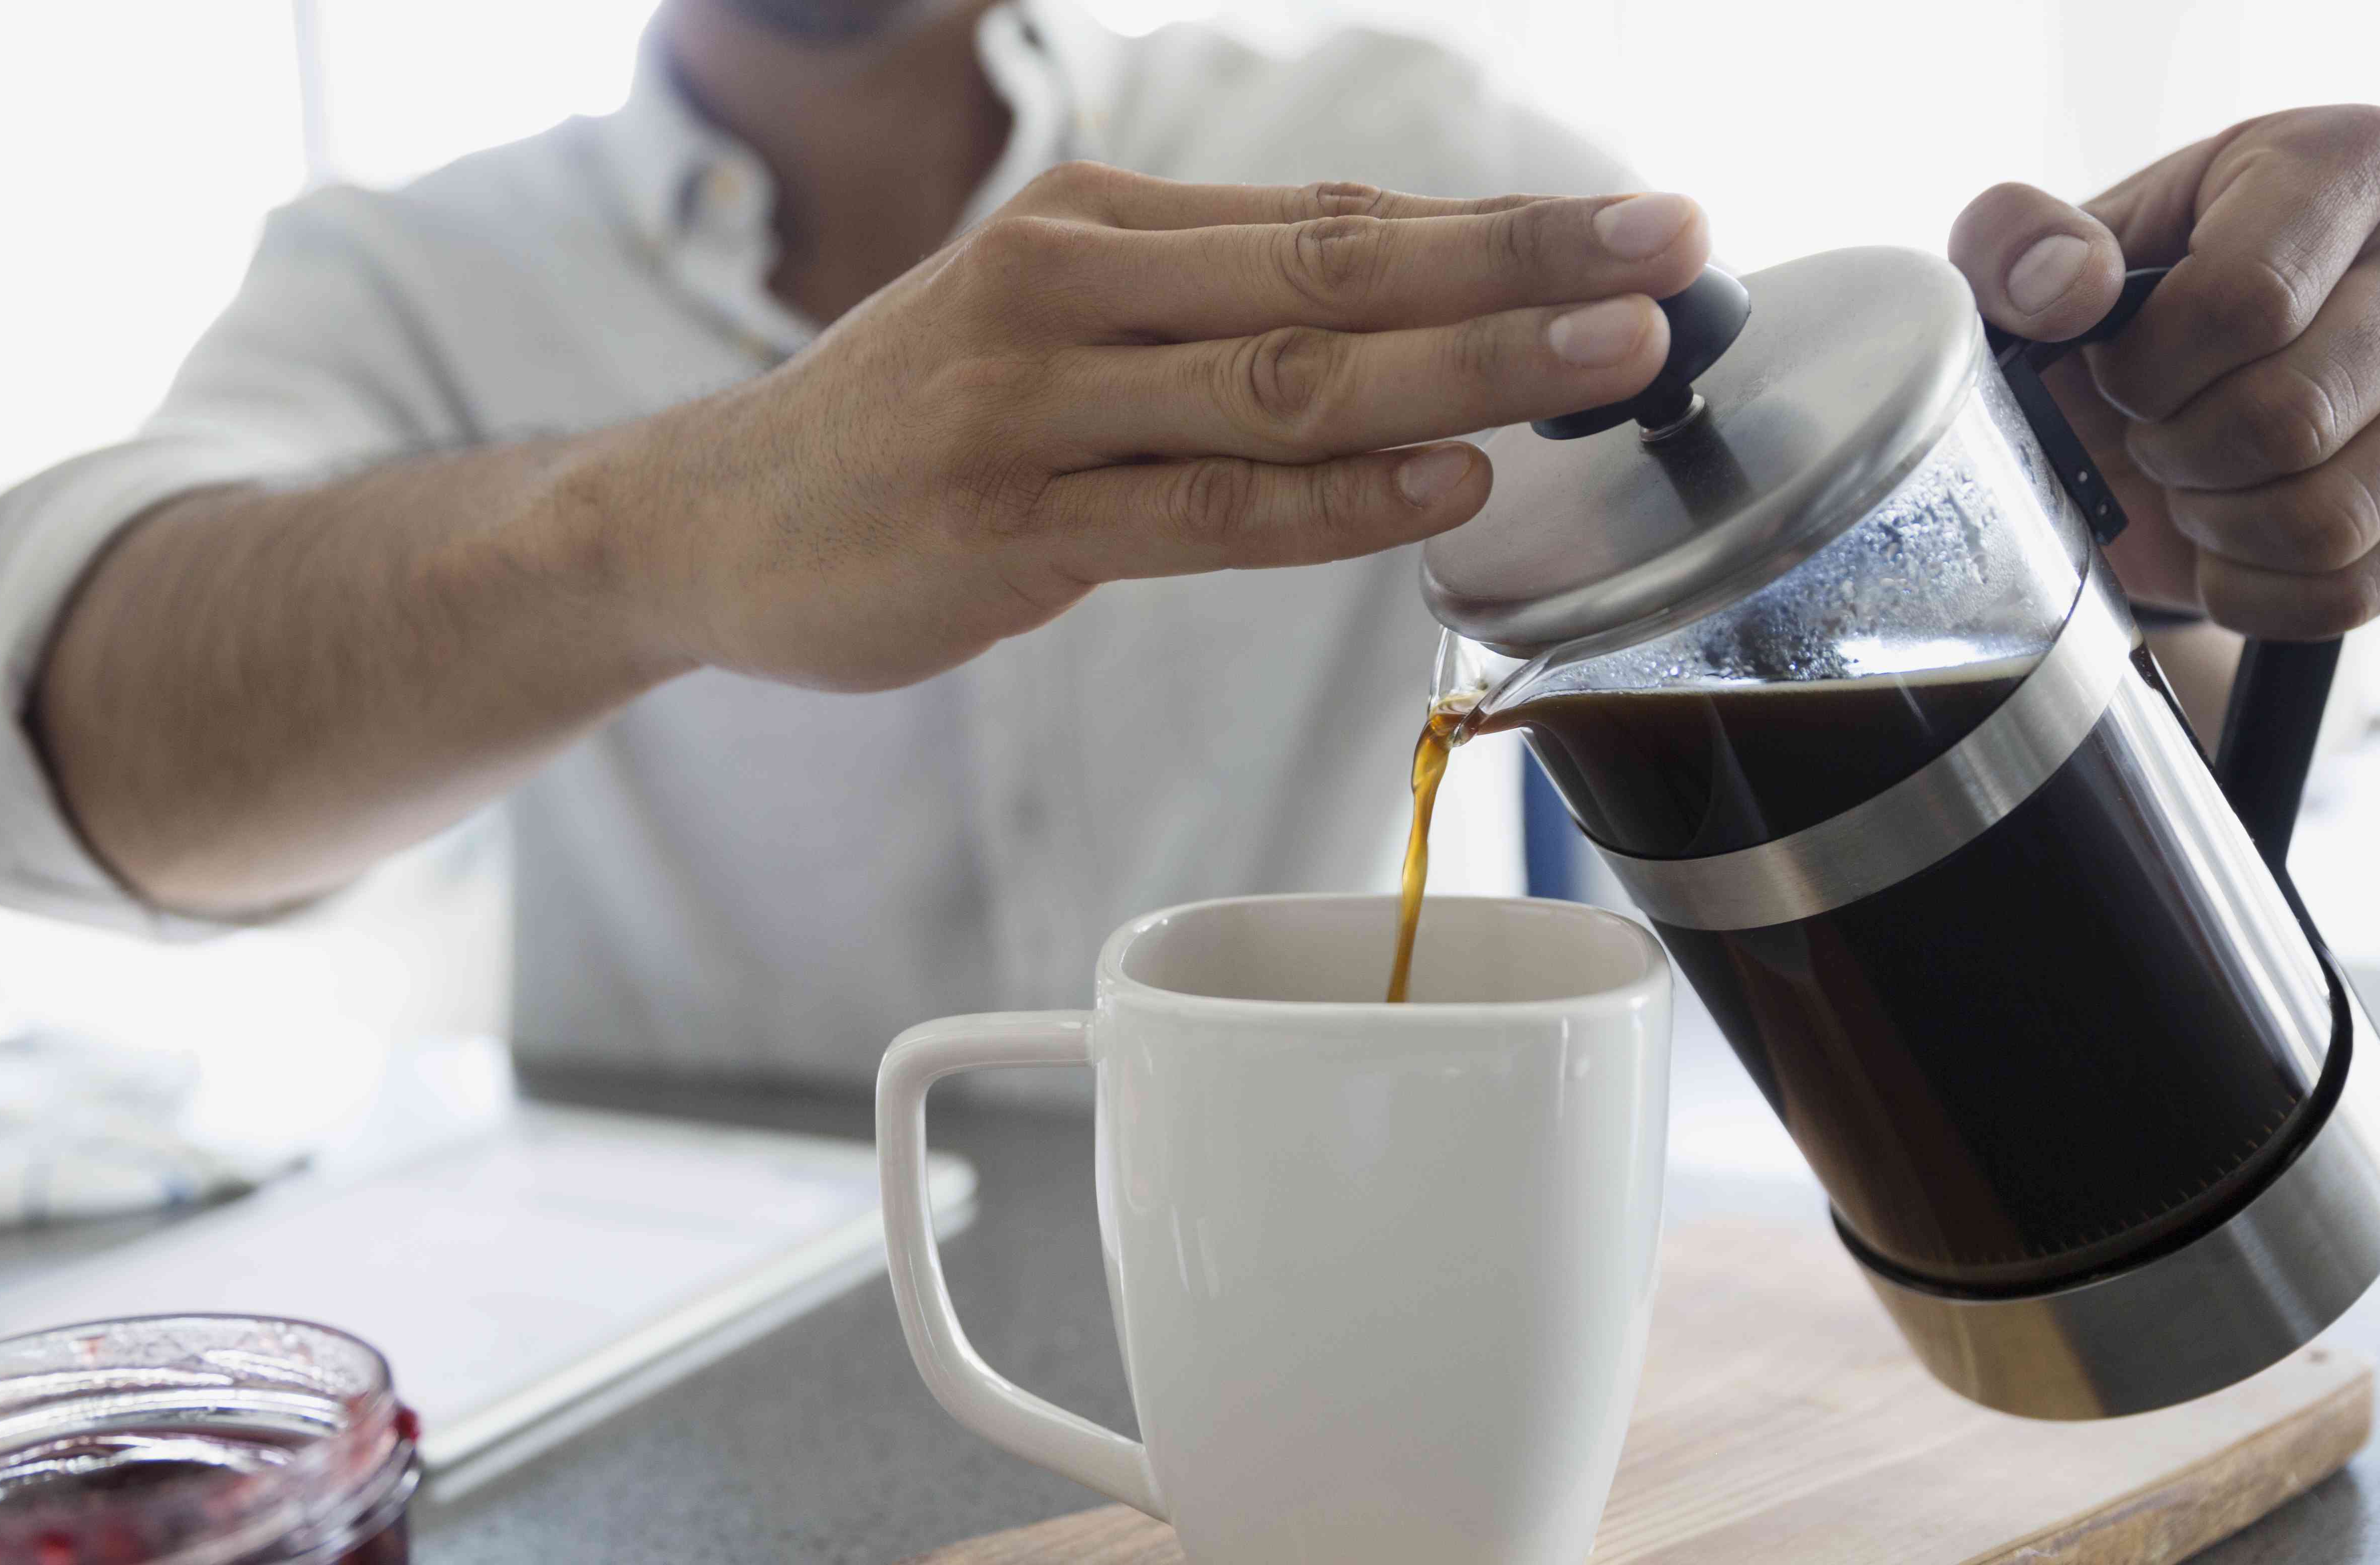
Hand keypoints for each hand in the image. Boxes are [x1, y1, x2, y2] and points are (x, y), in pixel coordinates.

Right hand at [620, 162, 1707, 689]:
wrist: (709, 519)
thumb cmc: (906, 427)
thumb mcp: (1043, 320)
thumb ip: (1204, 308)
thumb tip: (1394, 289)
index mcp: (1091, 228)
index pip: (1329, 220)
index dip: (1497, 225)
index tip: (1640, 228)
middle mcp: (1064, 291)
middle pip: (1333, 274)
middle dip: (1517, 264)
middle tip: (1670, 258)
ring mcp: (1032, 409)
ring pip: (1285, 385)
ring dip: (1464, 368)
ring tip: (1609, 360)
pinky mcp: (1008, 529)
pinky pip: (1204, 513)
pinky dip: (1336, 505)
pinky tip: (1449, 487)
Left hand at [1949, 106, 2379, 636]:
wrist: (2203, 386)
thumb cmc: (2134, 305)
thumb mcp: (2055, 252)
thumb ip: (2014, 243)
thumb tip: (2060, 287)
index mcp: (2350, 161)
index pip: (2247, 300)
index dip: (2148, 367)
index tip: (2120, 367)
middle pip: (2290, 417)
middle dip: (2178, 449)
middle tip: (2155, 428)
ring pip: (2326, 519)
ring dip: (2219, 522)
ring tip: (2196, 475)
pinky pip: (2348, 590)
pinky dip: (2253, 588)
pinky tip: (2232, 535)